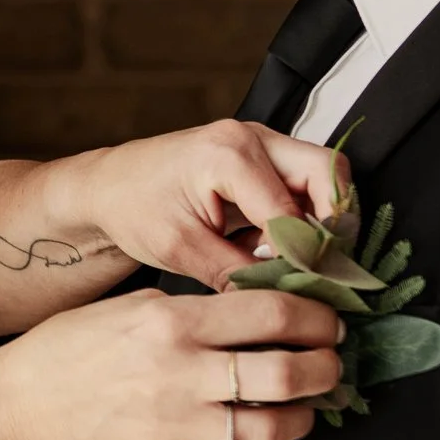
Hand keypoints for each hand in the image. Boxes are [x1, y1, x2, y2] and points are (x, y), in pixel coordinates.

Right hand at [0, 289, 343, 439]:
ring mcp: (178, 424)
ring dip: (309, 411)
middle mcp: (180, 373)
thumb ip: (190, 309)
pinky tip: (274, 427)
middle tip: (332, 358)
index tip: (326, 318)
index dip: (314, 314)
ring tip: (311, 398)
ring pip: (277, 423)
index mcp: (170, 323)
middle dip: (327, 363)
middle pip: (287, 370)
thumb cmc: (70, 352)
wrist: (22, 412)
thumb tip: (254, 309)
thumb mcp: (129, 309)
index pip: (270, 311)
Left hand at [47, 120, 345, 290]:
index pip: (292, 212)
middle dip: (332, 225)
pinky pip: (304, 185)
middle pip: (328, 173)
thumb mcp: (179, 249)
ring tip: (296, 261)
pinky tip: (275, 248)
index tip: (309, 291)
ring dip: (320, 221)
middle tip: (320, 268)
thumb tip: (282, 301)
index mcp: (228, 154)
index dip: (303, 258)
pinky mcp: (263, 159)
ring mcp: (261, 144)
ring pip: (323, 177)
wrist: (108, 188)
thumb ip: (235, 274)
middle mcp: (252, 139)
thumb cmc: (133, 207)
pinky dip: (303, 217)